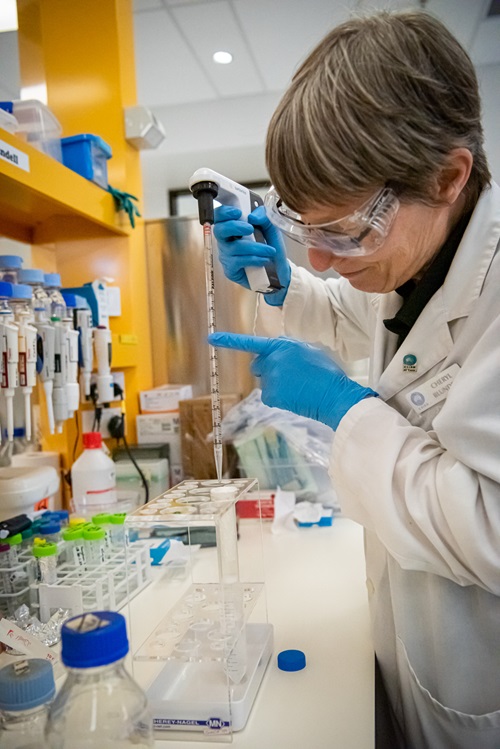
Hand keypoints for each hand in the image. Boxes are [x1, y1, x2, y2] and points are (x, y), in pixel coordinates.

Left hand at [208, 332, 377, 429]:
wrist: (334, 395)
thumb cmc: (327, 372)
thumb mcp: (309, 350)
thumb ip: (288, 349)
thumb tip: (277, 356)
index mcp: (282, 345)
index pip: (251, 342)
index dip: (229, 341)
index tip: (211, 339)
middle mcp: (272, 360)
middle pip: (257, 365)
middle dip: (266, 368)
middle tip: (287, 374)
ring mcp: (270, 378)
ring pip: (265, 381)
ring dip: (276, 382)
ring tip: (298, 385)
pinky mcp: (271, 395)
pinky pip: (269, 395)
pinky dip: (278, 396)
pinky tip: (295, 395)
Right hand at [213, 205, 290, 304]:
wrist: (278, 269)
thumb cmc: (269, 245)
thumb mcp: (271, 227)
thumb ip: (264, 216)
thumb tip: (252, 217)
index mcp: (233, 226)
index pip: (219, 216)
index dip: (224, 212)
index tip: (238, 212)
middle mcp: (226, 240)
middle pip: (219, 230)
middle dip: (234, 227)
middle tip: (250, 229)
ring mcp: (226, 256)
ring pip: (234, 248)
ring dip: (255, 247)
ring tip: (270, 250)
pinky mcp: (230, 270)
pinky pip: (239, 262)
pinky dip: (254, 259)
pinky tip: (264, 260)